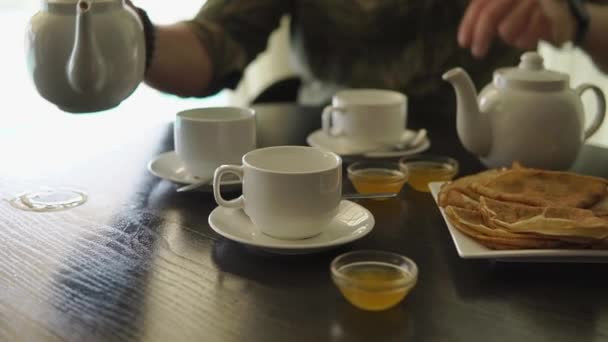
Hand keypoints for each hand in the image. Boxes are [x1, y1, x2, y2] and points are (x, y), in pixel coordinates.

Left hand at [458, 0, 574, 57]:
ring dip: (512, 39)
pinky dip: (527, 40)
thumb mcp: (507, 11)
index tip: (463, 42)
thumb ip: (489, 16)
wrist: (572, 18)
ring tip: (521, 36)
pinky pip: (528, 35)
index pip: (481, 3)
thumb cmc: (533, 16)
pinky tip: (533, 38)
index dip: (469, 23)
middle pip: (491, 13)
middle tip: (477, 53)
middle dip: (482, 36)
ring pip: (507, 29)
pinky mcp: (556, 9)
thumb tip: (466, 36)